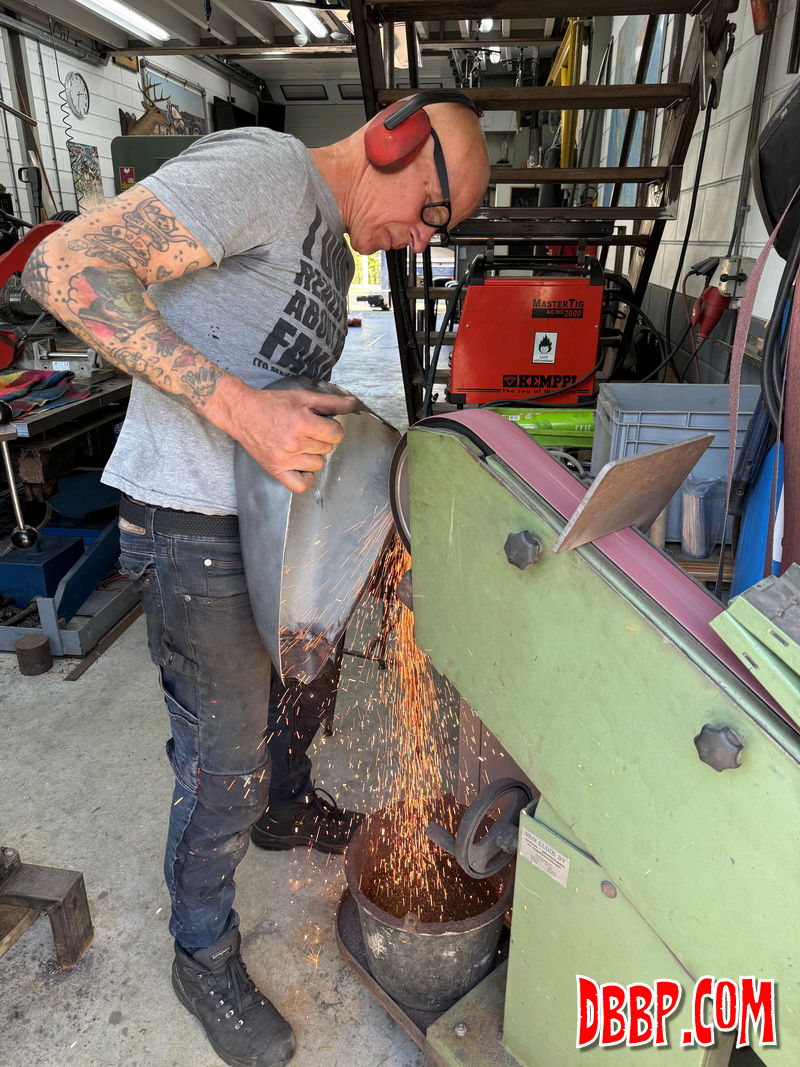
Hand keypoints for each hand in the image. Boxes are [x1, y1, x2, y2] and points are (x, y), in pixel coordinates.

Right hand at [232, 385, 357, 492]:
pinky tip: (301, 465)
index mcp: (302, 423)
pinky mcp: (275, 469)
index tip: (323, 425)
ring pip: (318, 464)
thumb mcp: (302, 397)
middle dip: (321, 439)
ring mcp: (284, 459)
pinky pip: (300, 485)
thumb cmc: (271, 404)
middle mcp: (294, 443)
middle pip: (327, 449)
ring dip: (313, 455)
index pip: (336, 434)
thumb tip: (353, 404)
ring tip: (300, 444)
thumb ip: (330, 402)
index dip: (332, 428)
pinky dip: (305, 477)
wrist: (242, 412)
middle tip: (306, 431)